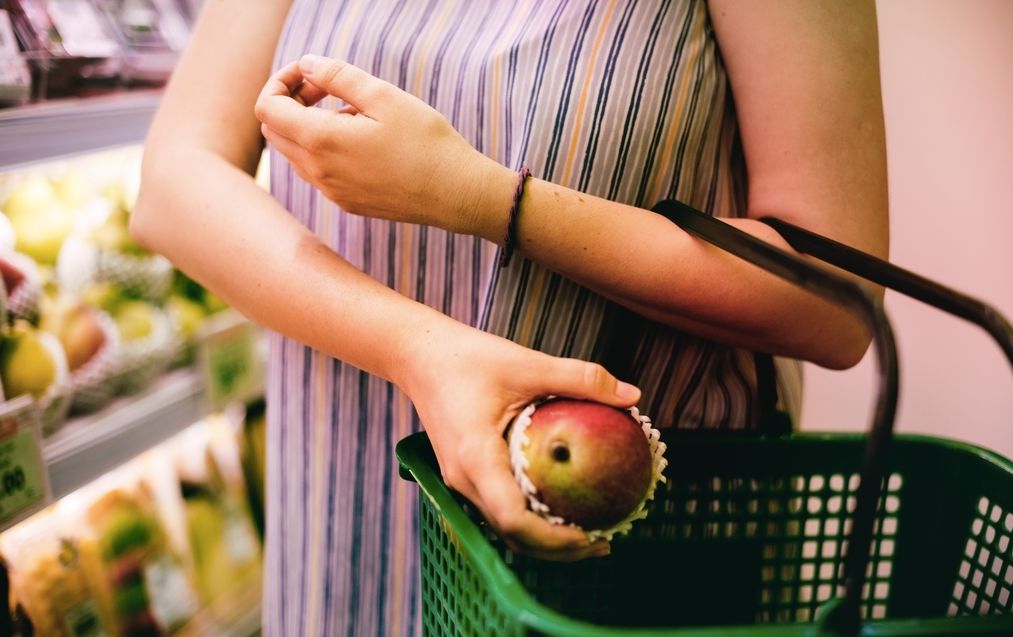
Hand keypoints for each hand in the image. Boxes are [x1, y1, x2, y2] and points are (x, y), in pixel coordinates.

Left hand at [255, 55, 512, 238]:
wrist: (456, 194)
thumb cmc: (425, 142)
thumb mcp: (383, 96)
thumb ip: (338, 76)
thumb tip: (307, 65)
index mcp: (320, 141)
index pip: (267, 108)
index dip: (281, 82)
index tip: (312, 75)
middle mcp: (318, 172)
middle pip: (275, 132)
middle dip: (290, 103)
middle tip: (327, 90)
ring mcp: (331, 192)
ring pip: (295, 154)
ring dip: (308, 127)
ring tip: (353, 114)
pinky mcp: (348, 203)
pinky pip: (319, 172)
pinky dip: (325, 149)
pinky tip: (364, 141)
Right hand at [398, 320, 641, 559]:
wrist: (418, 355)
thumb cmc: (466, 357)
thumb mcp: (528, 362)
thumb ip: (580, 378)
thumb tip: (633, 395)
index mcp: (475, 457)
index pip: (513, 518)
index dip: (553, 538)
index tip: (590, 536)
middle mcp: (463, 478)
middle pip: (511, 533)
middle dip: (557, 549)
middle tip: (603, 542)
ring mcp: (460, 480)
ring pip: (503, 527)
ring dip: (543, 539)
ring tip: (588, 533)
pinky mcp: (463, 474)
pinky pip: (498, 508)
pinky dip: (530, 519)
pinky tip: (559, 506)